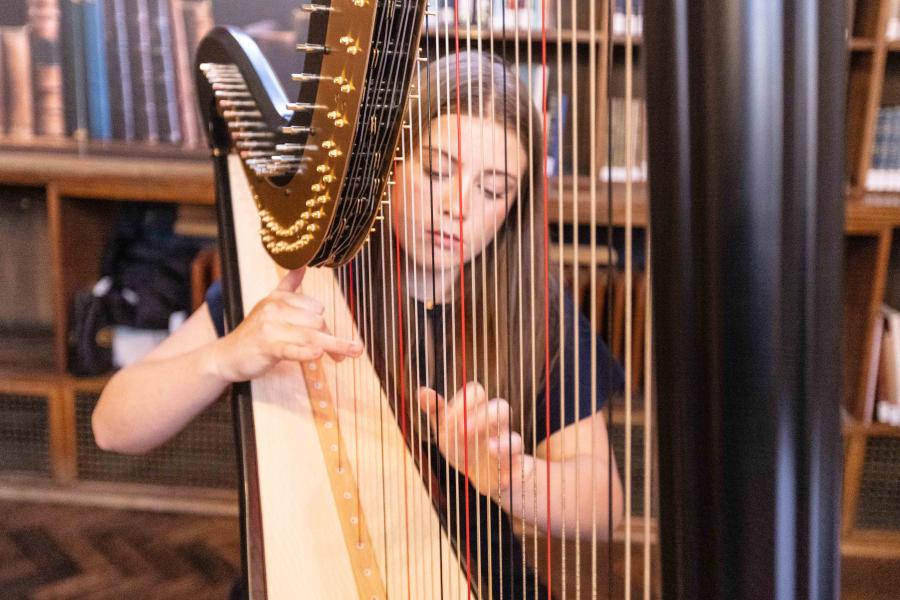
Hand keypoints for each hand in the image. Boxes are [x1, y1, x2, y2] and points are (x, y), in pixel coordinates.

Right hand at [211, 269, 362, 381]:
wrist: (227, 355)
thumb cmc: (254, 332)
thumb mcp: (270, 304)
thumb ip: (288, 286)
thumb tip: (302, 264)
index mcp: (279, 297)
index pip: (316, 308)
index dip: (327, 326)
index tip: (333, 340)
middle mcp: (275, 309)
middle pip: (317, 322)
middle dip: (332, 339)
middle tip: (341, 356)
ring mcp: (270, 328)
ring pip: (311, 335)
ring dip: (334, 346)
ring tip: (352, 354)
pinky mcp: (266, 347)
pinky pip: (292, 349)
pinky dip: (306, 352)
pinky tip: (319, 354)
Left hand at [419, 382, 534, 499]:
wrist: (480, 475)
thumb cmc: (462, 444)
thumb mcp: (445, 428)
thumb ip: (434, 410)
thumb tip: (420, 391)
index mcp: (478, 410)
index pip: (476, 392)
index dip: (462, 401)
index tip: (446, 420)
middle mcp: (496, 425)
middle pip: (500, 407)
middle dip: (483, 416)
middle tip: (461, 430)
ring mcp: (507, 446)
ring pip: (515, 439)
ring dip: (503, 443)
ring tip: (489, 449)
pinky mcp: (514, 469)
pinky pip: (524, 468)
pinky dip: (516, 473)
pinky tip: (503, 481)